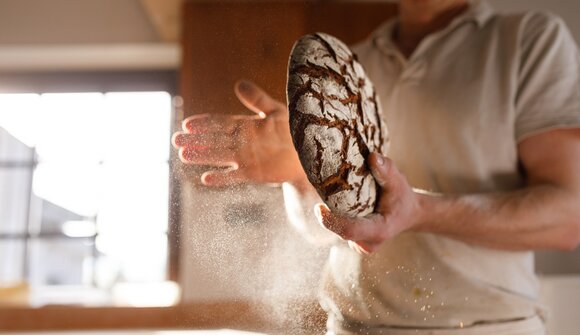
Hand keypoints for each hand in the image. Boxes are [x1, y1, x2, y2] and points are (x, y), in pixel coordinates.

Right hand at [172, 80, 306, 185]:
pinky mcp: (253, 173)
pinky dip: (221, 178)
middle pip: (214, 140)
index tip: (187, 123)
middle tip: (176, 140)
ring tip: (183, 155)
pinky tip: (206, 179)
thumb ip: (257, 99)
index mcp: (245, 125)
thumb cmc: (294, 129)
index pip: (220, 123)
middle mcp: (241, 142)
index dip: (204, 123)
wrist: (308, 153)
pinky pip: (234, 176)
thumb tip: (238, 84)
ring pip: (219, 156)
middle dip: (195, 140)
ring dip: (202, 156)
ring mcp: (245, 158)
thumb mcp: (276, 110)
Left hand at [315, 153, 423, 253]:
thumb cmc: (402, 197)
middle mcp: (369, 243)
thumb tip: (372, 156)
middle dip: (329, 214)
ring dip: (332, 215)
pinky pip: (339, 230)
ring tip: (331, 195)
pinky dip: (336, 217)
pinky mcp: (355, 243)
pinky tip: (338, 204)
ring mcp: (361, 246)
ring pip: (338, 230)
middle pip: (340, 230)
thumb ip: (386, 170)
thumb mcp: (398, 181)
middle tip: (322, 191)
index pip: (350, 230)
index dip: (332, 221)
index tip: (318, 207)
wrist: (409, 214)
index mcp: (380, 230)